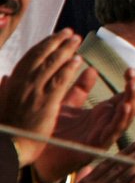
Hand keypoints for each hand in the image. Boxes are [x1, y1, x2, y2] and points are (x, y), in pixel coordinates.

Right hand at [0, 29, 82, 166]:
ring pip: (51, 64)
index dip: (44, 45)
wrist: (7, 149)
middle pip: (41, 56)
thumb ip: (4, 90)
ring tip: (77, 40)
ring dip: (65, 49)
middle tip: (71, 33)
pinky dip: (69, 68)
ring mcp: (33, 93)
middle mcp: (21, 84)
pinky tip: (79, 60)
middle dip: (57, 41)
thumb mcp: (1, 105)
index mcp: (11, 84)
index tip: (55, 36)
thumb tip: (4, 77)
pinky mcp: (44, 104)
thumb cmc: (5, 129)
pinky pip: (59, 81)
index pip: (29, 58)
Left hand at [34, 66, 134, 182]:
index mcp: (102, 115)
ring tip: (133, 85)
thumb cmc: (50, 132)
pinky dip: (120, 120)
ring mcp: (102, 137)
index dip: (131, 84)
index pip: (126, 97)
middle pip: (130, 106)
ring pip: (125, 119)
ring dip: (132, 102)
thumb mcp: (67, 105)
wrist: (34, 156)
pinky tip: (123, 106)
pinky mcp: (95, 148)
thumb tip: (92, 69)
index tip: (130, 69)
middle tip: (133, 73)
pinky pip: (113, 133)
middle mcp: (106, 125)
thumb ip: (80, 90)